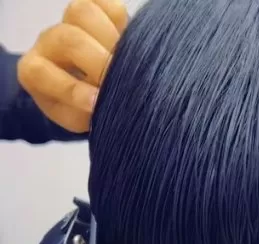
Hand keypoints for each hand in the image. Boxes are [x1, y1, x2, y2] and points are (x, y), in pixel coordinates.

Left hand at [17, 0, 128, 132]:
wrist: (95, 93)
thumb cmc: (84, 109)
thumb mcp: (79, 118)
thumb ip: (83, 110)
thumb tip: (100, 97)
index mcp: (35, 71)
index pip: (42, 73)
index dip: (72, 89)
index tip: (97, 104)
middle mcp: (49, 42)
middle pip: (70, 39)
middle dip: (99, 63)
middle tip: (119, 81)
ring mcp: (69, 22)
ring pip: (84, 13)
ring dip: (110, 38)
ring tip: (125, 60)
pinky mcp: (93, 10)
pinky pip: (106, 3)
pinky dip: (120, 19)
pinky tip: (125, 41)